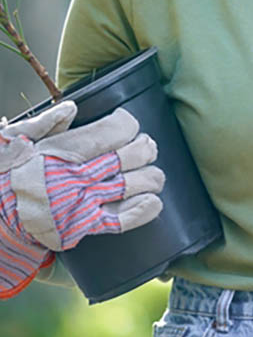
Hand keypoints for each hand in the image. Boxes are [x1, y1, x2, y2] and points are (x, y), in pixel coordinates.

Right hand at [0, 101, 164, 297]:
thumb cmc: (4, 175)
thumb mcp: (16, 142)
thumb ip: (44, 123)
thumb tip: (71, 108)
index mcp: (63, 151)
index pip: (114, 130)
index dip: (128, 125)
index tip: (129, 126)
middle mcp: (77, 176)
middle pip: (131, 156)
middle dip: (146, 149)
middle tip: (147, 148)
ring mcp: (82, 203)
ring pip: (132, 185)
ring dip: (151, 178)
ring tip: (153, 174)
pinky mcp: (82, 228)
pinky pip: (121, 220)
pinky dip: (143, 210)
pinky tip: (153, 201)